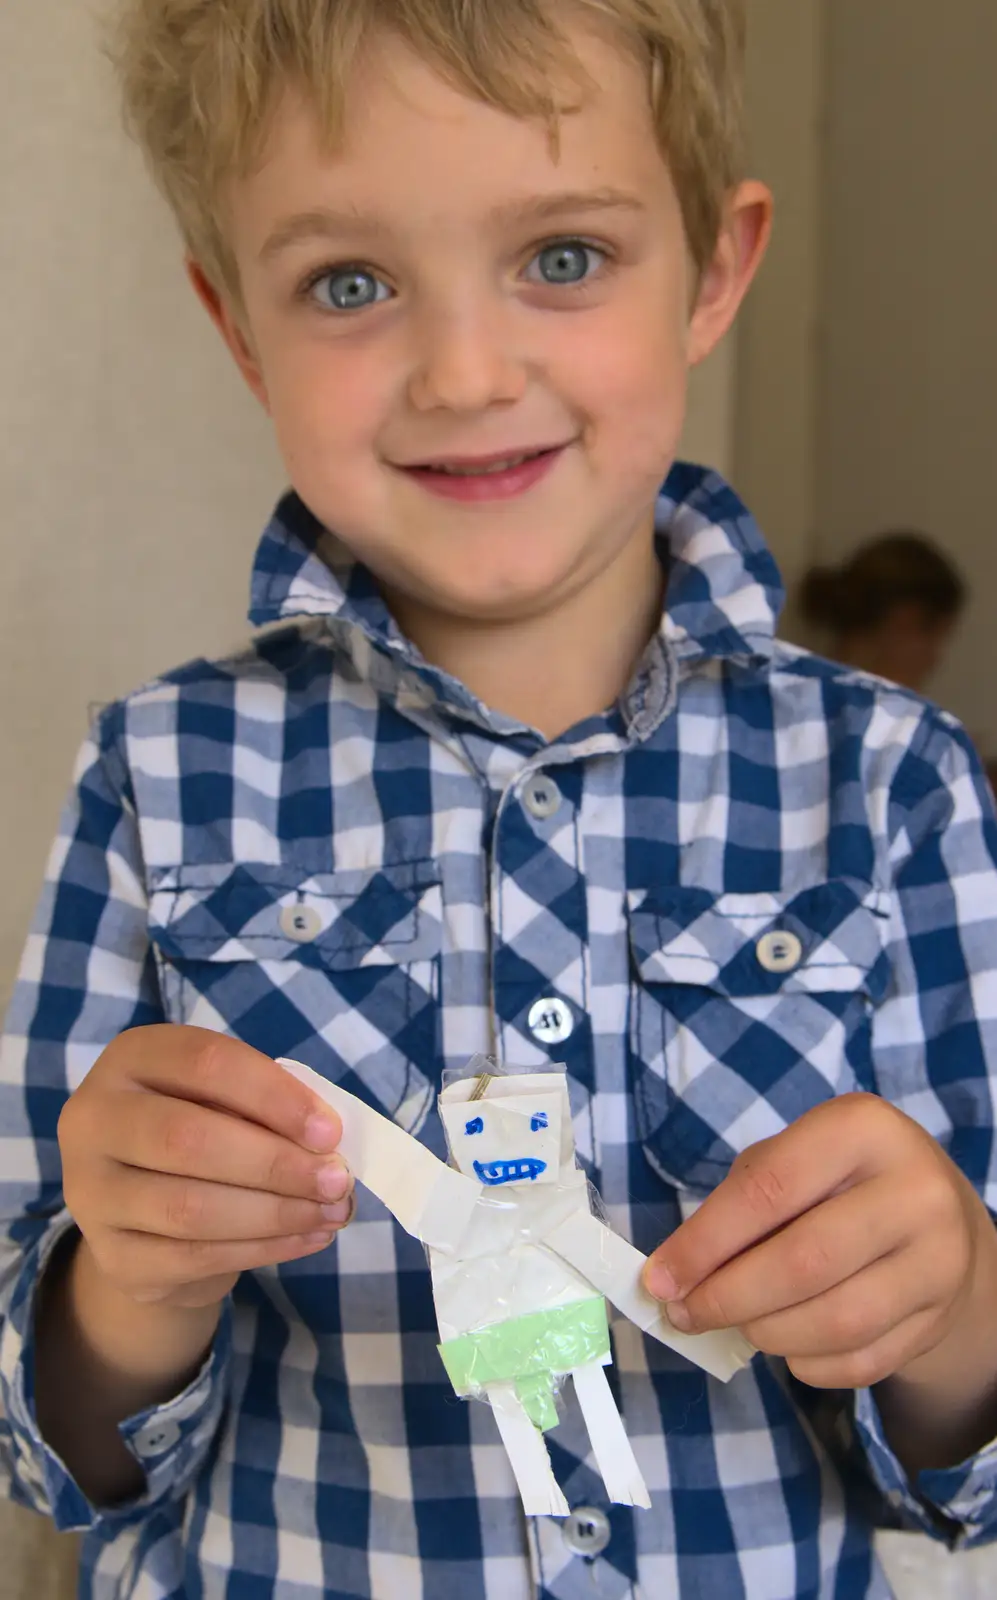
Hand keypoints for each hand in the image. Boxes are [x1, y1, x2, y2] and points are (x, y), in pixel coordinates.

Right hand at [59, 1025, 353, 1309]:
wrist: (144, 1214)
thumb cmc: (202, 1130)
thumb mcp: (227, 1100)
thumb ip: (267, 1108)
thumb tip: (328, 1144)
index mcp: (130, 1059)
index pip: (203, 1062)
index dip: (273, 1095)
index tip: (330, 1130)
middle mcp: (93, 1120)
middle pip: (187, 1139)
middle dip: (275, 1162)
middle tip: (336, 1179)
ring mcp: (91, 1193)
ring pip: (190, 1208)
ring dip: (276, 1212)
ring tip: (331, 1211)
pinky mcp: (112, 1257)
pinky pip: (193, 1257)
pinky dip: (262, 1249)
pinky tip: (307, 1238)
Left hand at [643, 1094, 996, 1391]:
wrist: (940, 1218)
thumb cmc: (842, 1181)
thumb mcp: (797, 1157)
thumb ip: (739, 1204)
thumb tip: (677, 1274)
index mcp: (864, 1130)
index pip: (769, 1190)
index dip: (704, 1242)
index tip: (659, 1279)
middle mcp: (913, 1192)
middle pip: (803, 1262)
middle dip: (727, 1297)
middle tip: (684, 1314)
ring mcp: (938, 1260)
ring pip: (835, 1322)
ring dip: (765, 1333)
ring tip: (734, 1323)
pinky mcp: (939, 1317)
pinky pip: (861, 1360)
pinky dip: (808, 1362)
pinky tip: (786, 1343)